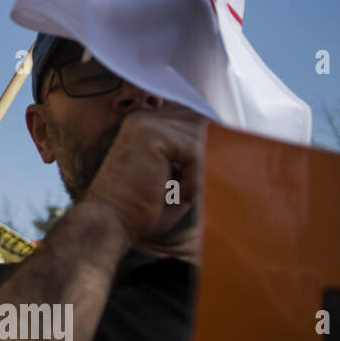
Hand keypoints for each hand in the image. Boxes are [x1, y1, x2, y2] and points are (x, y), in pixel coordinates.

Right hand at [80, 109, 204, 246]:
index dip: (205, 143)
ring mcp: (147, 123)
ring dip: (199, 169)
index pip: (193, 118)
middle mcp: (145, 117)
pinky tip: (177, 195)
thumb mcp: (175, 176)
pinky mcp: (152, 136)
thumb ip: (195, 156)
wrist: (110, 223)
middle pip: (201, 123)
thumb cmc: (141, 208)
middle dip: (206, 155)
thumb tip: (229, 143)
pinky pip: (196, 151)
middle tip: (191, 187)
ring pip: (201, 138)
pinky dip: (194, 179)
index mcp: (145, 123)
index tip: (203, 172)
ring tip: (181, 193)